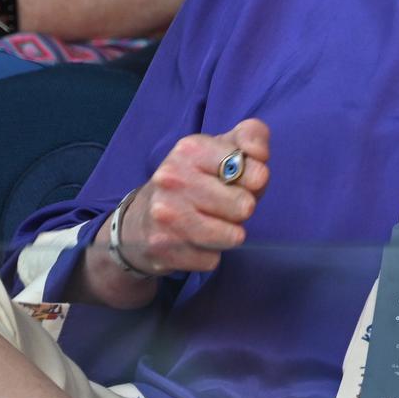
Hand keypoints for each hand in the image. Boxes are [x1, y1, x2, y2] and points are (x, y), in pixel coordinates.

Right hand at [112, 120, 272, 280]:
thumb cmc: (193, 182)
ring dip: (229, 234)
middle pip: (245, 206)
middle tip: (224, 204)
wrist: (138, 223)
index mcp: (190, 149)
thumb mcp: (220, 148)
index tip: (242, 179)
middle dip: (242, 208)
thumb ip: (250, 137)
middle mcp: (173, 179)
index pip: (249, 167)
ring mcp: (166, 216)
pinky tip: (192, 241)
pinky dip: (209, 254)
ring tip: (212, 223)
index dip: (256, 178)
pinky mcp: (164, 249)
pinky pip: (213, 260)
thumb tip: (259, 154)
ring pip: (233, 236)